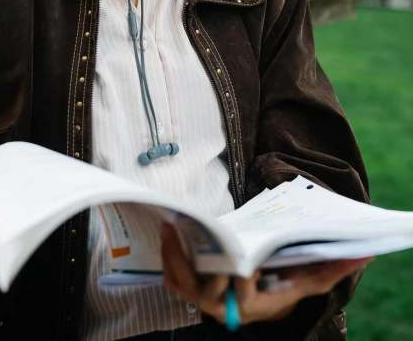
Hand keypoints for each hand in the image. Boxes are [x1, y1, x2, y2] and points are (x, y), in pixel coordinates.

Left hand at [161, 222, 371, 325]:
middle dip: (199, 266)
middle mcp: (224, 306)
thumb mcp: (310, 278)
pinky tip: (171, 229)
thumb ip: (333, 268)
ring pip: (183, 282)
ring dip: (176, 255)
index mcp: (253, 305)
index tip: (240, 261)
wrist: (263, 295)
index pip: (240, 294)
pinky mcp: (190, 286)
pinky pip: (173, 276)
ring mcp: (204, 297)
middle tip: (197, 237)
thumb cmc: (285, 284)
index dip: (237, 279)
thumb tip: (363, 253)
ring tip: (175, 225)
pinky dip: (168, 256)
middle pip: (205, 291)